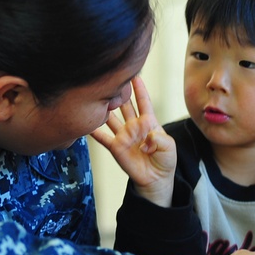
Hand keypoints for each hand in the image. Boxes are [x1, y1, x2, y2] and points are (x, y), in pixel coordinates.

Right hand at [90, 76, 175, 206]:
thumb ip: (159, 138)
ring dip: (106, 109)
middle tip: (112, 81)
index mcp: (149, 122)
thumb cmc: (165, 161)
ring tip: (97, 97)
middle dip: (119, 93)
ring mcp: (123, 135)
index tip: (134, 75)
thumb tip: (146, 136)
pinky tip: (86, 122)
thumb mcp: (168, 146)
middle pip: (125, 105)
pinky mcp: (115, 147)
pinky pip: (102, 137)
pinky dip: (94, 130)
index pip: (143, 101)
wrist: (155, 179)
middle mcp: (134, 125)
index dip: (139, 88)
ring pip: (112, 118)